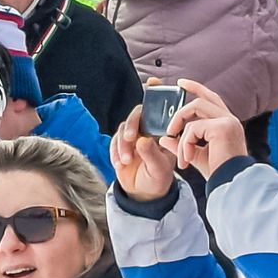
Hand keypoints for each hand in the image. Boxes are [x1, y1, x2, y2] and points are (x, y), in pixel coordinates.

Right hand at [111, 82, 179, 201]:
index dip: (156, 95)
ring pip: (124, 128)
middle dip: (132, 125)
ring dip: (123, 144)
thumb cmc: (158, 179)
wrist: (144, 194)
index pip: (160, 111)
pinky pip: (115, 141)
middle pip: (138, 115)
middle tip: (131, 138)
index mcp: (163, 132)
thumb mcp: (159, 170)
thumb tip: (141, 141)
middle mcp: (148, 130)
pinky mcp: (121, 144)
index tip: (153, 84)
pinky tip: (120, 163)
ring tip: (127, 161)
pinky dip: (116, 151)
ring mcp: (134, 136)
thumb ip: (152, 155)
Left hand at [157, 79, 247, 179]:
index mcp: (227, 124)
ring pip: (195, 109)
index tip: (180, 83)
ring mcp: (228, 121)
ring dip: (180, 128)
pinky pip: (194, 128)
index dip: (196, 88)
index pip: (211, 99)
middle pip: (202, 100)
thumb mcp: (196, 156)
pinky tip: (187, 159)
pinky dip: (185, 143)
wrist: (230, 186)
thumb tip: (164, 139)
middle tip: (169, 129)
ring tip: (178, 152)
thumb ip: (182, 145)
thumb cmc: (219, 174)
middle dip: (181, 110)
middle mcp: (230, 119)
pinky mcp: (223, 128)